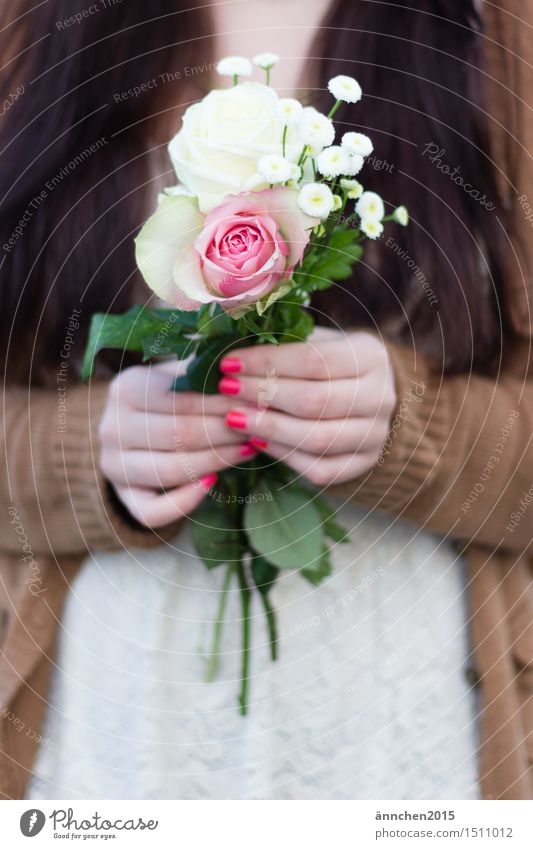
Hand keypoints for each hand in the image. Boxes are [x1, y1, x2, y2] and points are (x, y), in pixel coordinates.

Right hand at [99, 361, 256, 527]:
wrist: (131, 428)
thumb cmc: (164, 395)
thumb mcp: (176, 374)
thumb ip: (202, 371)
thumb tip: (243, 367)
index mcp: (125, 388)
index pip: (181, 398)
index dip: (223, 402)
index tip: (257, 402)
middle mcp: (112, 427)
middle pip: (179, 434)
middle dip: (226, 431)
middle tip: (260, 427)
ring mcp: (113, 465)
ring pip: (170, 470)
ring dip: (217, 461)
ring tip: (249, 449)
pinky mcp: (122, 496)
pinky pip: (152, 511)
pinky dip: (184, 502)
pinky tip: (213, 483)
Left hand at [218, 331, 396, 485]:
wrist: (370, 394)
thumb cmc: (332, 362)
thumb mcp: (317, 341)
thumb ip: (283, 344)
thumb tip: (232, 352)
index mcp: (370, 357)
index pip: (313, 360)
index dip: (266, 363)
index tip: (229, 364)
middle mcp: (380, 397)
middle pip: (314, 401)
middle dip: (263, 395)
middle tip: (226, 389)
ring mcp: (375, 435)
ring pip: (317, 439)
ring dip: (269, 429)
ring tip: (234, 417)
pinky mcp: (363, 463)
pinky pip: (321, 469)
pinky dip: (284, 456)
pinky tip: (257, 440)